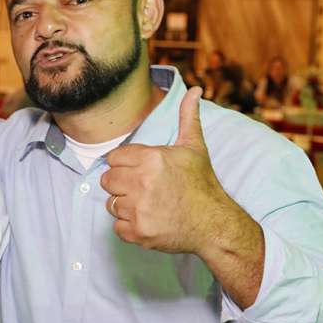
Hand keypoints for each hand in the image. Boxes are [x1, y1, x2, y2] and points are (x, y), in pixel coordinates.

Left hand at [100, 86, 233, 254]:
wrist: (215, 224)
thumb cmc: (202, 184)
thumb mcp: (194, 148)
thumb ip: (187, 117)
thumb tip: (194, 90)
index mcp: (151, 159)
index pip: (113, 158)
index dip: (126, 165)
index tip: (141, 172)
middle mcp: (142, 182)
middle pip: (107, 180)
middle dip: (122, 185)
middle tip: (143, 190)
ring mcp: (139, 209)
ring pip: (111, 203)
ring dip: (126, 206)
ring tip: (148, 205)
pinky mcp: (138, 232)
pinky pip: (117, 227)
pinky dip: (129, 227)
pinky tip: (148, 220)